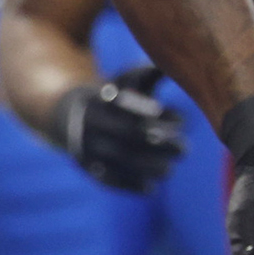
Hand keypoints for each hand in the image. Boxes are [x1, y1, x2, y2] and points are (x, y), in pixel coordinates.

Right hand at [56, 64, 186, 192]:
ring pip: (120, 160)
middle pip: (130, 136)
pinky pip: (108, 179)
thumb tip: (172, 65)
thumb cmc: (110, 97)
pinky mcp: (86, 166)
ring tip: (169, 170)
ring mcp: (86, 147)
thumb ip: (147, 75)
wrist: (67, 116)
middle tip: (186, 149)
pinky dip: (130, 186)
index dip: (156, 118)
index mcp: (100, 101)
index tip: (181, 121)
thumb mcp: (123, 82)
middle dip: (161, 144)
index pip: (131, 109)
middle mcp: (90, 124)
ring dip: (149, 168)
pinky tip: (151, 189)